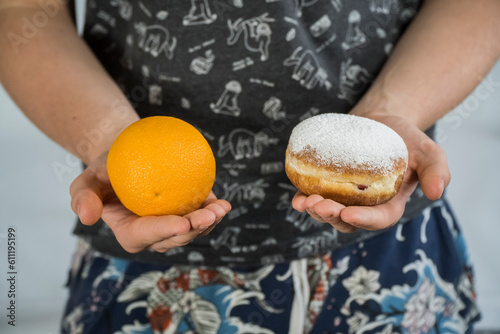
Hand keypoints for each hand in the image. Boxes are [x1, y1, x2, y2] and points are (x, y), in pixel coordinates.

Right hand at [69, 152, 230, 252]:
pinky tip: (224, 203)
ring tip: (221, 208)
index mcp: (130, 232)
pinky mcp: (186, 214)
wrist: (126, 159)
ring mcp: (172, 226)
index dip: (165, 231)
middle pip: (176, 236)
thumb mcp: (86, 181)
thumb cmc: (105, 171)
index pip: (147, 235)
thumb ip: (82, 198)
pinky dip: (214, 211)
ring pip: (193, 230)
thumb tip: (87, 218)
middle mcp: (153, 235)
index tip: (182, 222)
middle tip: (210, 214)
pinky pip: (202, 217)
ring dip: (209, 222)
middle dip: (194, 229)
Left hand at [292, 114, 449, 232]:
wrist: (379, 121)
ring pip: (328, 214)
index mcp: (390, 203)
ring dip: (316, 212)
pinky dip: (304, 200)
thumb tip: (436, 193)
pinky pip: (314, 197)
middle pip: (347, 221)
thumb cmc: (405, 138)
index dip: (363, 220)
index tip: (348, 214)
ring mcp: (344, 196)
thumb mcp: (428, 151)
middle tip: (320, 205)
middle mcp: (365, 205)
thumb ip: (436, 170)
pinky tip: (297, 198)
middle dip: (332, 217)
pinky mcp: (328, 184)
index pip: (378, 218)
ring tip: (305, 202)